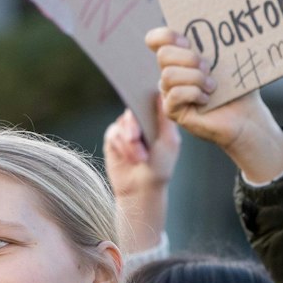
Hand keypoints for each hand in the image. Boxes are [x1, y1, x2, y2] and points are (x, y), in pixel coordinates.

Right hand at [104, 103, 177, 255]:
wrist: (141, 188)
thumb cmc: (160, 166)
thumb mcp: (169, 142)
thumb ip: (165, 119)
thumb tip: (160, 94)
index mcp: (156, 118)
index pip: (150, 100)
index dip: (145, 98)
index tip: (144, 102)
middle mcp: (141, 120)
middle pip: (133, 109)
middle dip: (134, 126)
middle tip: (136, 138)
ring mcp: (126, 128)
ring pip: (123, 123)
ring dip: (131, 143)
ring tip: (140, 158)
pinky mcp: (113, 137)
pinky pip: (114, 134)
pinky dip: (122, 147)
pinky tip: (130, 159)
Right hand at [145, 27, 282, 183]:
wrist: (246, 115)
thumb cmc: (239, 86)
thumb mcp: (230, 58)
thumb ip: (220, 41)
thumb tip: (224, 15)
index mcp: (180, 56)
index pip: (156, 39)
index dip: (166, 35)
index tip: (187, 41)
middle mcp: (170, 72)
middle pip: (163, 55)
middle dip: (189, 59)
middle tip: (209, 68)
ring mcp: (169, 92)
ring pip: (168, 76)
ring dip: (196, 79)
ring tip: (212, 86)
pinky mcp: (172, 110)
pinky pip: (175, 95)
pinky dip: (194, 94)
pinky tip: (207, 100)